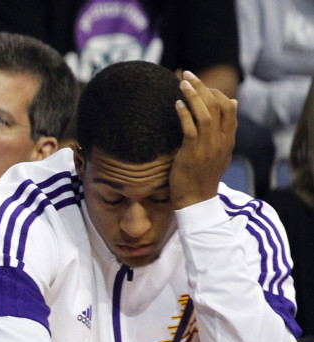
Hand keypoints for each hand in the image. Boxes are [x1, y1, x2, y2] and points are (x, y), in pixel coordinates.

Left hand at [169, 70, 237, 209]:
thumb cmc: (202, 175)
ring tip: (181, 83)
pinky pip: (190, 129)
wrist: (196, 200)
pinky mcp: (192, 153)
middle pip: (217, 106)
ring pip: (205, 114)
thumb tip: (232, 103)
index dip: (215, 92)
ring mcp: (208, 147)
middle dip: (202, 87)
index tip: (201, 84)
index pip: (229, 108)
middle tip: (187, 74)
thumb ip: (224, 130)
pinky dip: (184, 114)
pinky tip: (177, 104)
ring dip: (193, 95)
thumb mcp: (218, 152)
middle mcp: (221, 141)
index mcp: (228, 139)